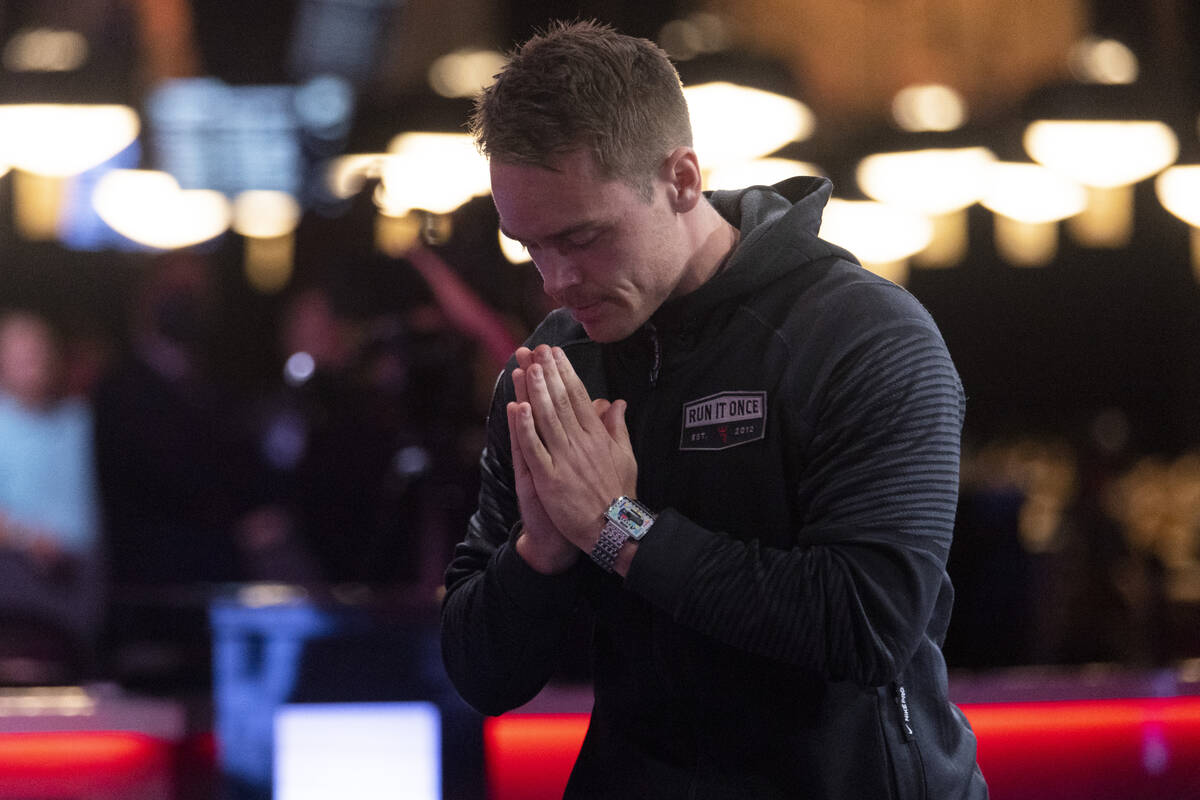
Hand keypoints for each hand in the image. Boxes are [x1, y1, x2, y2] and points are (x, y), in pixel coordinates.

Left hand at [508, 345, 636, 551]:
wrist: (612, 528)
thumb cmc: (619, 493)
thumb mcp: (625, 456)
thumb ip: (618, 427)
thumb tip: (617, 401)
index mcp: (598, 436)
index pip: (579, 396)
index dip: (566, 373)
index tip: (555, 353)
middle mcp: (581, 443)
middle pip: (561, 401)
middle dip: (548, 373)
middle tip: (537, 349)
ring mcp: (564, 460)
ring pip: (547, 419)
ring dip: (535, 391)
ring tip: (526, 367)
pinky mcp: (550, 479)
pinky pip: (534, 449)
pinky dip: (525, 428)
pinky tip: (517, 407)